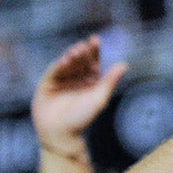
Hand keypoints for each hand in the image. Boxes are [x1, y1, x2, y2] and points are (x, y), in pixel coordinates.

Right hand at [32, 36, 126, 155]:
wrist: (60, 133)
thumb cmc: (83, 118)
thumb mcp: (99, 98)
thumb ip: (110, 81)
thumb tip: (124, 64)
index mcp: (91, 80)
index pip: (93, 61)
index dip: (94, 50)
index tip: (95, 39)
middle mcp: (77, 78)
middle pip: (80, 60)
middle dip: (82, 52)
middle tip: (83, 47)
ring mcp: (62, 80)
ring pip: (67, 64)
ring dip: (70, 57)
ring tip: (75, 52)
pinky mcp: (47, 84)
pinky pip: (53, 72)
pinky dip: (58, 65)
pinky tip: (63, 61)